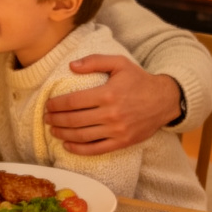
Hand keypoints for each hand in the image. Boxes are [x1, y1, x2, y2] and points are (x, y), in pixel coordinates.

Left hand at [44, 56, 182, 154]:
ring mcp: (117, 130)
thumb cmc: (139, 80)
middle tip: (46, 118)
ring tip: (53, 130)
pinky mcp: (122, 142)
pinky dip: (78, 149)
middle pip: (74, 120)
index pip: (73, 101)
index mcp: (108, 94)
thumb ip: (94, 61)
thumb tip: (71, 66)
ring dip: (63, 134)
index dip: (56, 105)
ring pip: (82, 136)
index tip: (48, 105)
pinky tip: (67, 145)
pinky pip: (96, 149)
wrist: (165, 100)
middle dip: (56, 120)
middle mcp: (111, 114)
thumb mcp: (119, 63)